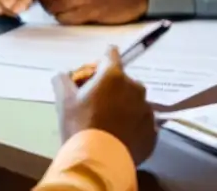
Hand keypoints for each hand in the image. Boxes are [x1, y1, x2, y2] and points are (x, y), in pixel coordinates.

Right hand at [53, 46, 157, 165]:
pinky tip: (120, 137)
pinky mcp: (153, 129)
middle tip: (97, 106)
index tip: (97, 69)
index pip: (111, 55)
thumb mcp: (64, 101)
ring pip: (134, 102)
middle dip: (111, 89)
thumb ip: (63, 80)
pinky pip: (142, 123)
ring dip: (124, 108)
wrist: (98, 160)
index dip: (102, 60)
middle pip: (123, 81)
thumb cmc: (80, 126)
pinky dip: (133, 127)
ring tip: (108, 125)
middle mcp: (135, 87)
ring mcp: (147, 109)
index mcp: (114, 75)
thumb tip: (63, 73)